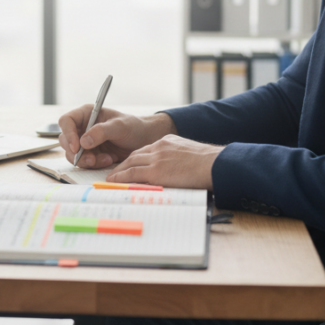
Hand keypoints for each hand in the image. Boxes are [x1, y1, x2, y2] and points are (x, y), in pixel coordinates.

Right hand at [58, 107, 175, 168]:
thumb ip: (101, 132)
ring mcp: (85, 142)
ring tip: (106, 159)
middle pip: (65, 140)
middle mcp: (82, 127)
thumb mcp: (120, 126)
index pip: (66, 121)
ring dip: (87, 160)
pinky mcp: (91, 154)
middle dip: (77, 153)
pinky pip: (84, 162)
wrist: (144, 140)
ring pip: (73, 154)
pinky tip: (109, 160)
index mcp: (86, 114)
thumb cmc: (134, 127)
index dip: (68, 134)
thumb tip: (83, 142)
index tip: (76, 147)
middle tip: (91, 160)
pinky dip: (94, 164)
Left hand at [106, 134, 220, 190]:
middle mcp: (159, 147)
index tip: (129, 164)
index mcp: (168, 142)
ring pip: (130, 163)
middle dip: (123, 164)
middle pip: (134, 155)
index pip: (145, 150)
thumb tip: (175, 170)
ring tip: (110, 178)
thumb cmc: (208, 164)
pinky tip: (114, 181)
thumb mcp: (189, 155)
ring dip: (118, 171)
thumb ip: (178, 159)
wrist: (214, 164)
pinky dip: (120, 177)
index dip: (135, 158)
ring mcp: (156, 159)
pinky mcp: (156, 171)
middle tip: (114, 172)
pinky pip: (132, 174)